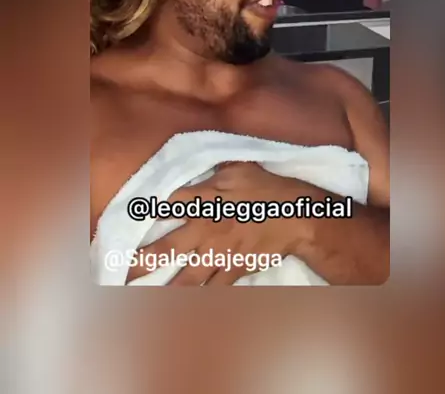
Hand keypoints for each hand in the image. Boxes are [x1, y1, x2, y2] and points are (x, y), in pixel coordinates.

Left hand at [126, 162, 312, 285]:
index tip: (129, 217)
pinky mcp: (235, 269)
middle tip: (122, 272)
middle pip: (168, 248)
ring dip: (165, 288)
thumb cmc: (267, 188)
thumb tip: (196, 164)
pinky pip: (213, 289)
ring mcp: (220, 254)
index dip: (147, 210)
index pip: (169, 204)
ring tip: (143, 298)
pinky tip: (185, 306)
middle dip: (143, 262)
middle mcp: (207, 229)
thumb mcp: (240, 167)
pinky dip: (200, 299)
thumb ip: (216, 168)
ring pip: (187, 277)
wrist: (296, 217)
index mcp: (206, 200)